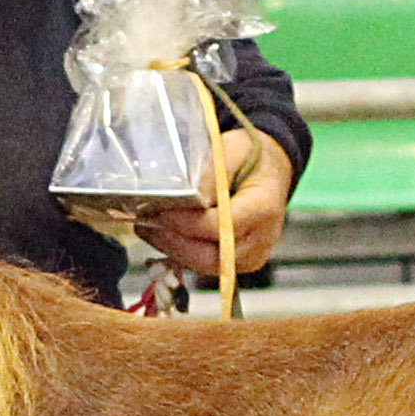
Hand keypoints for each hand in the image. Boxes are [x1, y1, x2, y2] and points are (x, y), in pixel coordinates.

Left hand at [141, 127, 295, 278]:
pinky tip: (162, 235)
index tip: (158, 211)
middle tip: (144, 224)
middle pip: (211, 256)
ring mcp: (251, 256)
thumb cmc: (250, 158)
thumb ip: (210, 173)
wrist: (270, 171)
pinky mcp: (237, 263)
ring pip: (204, 265)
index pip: (219, 226)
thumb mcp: (231, 150)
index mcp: (264, 208)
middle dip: (172, 242)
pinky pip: (205, 265)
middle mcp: (261, 240)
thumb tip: (185, 196)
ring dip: (172, 249)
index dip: (185, 223)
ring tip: (147, 228)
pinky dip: (181, 252)